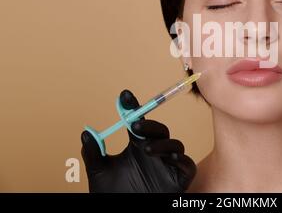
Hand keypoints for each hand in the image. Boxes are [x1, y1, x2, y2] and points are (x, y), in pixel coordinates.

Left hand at [81, 89, 195, 192]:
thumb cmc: (115, 194)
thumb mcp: (100, 173)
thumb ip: (93, 154)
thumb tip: (86, 133)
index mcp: (138, 145)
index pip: (139, 121)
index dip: (133, 107)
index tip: (124, 96)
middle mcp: (155, 151)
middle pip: (159, 130)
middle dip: (150, 125)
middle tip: (135, 126)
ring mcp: (168, 163)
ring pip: (174, 144)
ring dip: (162, 143)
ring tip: (146, 149)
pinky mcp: (180, 177)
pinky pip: (187, 164)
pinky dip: (181, 158)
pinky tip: (170, 157)